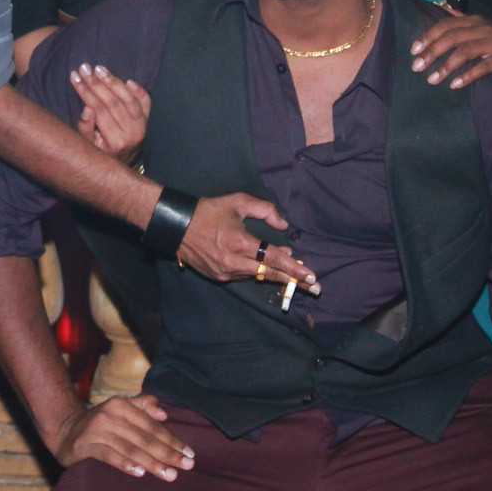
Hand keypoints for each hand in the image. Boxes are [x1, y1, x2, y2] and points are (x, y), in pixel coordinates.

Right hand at [47, 394, 193, 480]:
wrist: (64, 430)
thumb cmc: (100, 423)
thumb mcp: (120, 409)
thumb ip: (142, 406)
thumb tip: (164, 413)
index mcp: (121, 405)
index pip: (152, 426)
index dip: (172, 440)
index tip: (190, 454)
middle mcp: (110, 415)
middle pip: (145, 438)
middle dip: (168, 453)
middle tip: (187, 466)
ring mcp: (97, 430)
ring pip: (130, 448)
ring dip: (152, 462)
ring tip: (170, 474)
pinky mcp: (85, 445)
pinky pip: (109, 456)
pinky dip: (125, 464)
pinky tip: (140, 473)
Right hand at [69, 64, 150, 166]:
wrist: (124, 166)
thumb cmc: (102, 155)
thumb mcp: (88, 147)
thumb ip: (85, 130)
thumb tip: (87, 108)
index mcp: (116, 141)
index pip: (99, 109)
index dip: (86, 92)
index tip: (75, 77)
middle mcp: (132, 134)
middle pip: (113, 102)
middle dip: (96, 83)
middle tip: (84, 68)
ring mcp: (143, 127)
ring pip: (128, 99)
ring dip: (113, 81)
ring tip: (99, 69)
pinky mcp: (150, 122)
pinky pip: (146, 102)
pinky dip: (138, 90)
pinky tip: (128, 80)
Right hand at [174, 194, 318, 294]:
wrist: (177, 227)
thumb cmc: (209, 211)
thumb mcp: (237, 202)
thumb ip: (265, 210)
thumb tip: (283, 226)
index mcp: (239, 242)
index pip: (273, 258)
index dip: (294, 268)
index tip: (310, 276)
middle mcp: (233, 262)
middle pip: (270, 274)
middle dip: (294, 281)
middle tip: (314, 288)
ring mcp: (225, 272)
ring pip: (257, 275)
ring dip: (275, 275)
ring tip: (293, 276)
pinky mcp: (218, 277)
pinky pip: (243, 276)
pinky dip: (256, 272)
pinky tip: (265, 269)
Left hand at [410, 12, 491, 88]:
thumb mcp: (479, 29)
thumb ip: (460, 22)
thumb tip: (439, 9)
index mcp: (473, 21)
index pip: (445, 25)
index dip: (428, 36)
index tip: (413, 51)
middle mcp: (483, 28)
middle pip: (452, 37)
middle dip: (432, 52)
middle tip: (417, 67)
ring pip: (465, 51)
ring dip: (446, 66)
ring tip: (432, 79)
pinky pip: (483, 66)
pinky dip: (468, 75)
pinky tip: (455, 85)